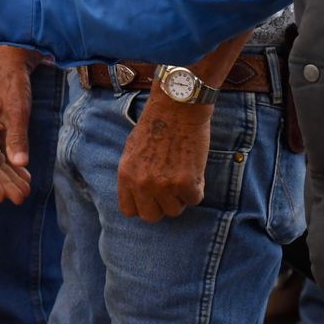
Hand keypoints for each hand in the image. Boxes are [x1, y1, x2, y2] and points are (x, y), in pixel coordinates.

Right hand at [0, 47, 35, 204]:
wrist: (12, 61)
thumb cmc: (12, 83)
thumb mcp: (17, 110)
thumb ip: (17, 137)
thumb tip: (20, 164)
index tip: (2, 198)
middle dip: (4, 183)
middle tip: (20, 198)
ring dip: (9, 175)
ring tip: (24, 190)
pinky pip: (2, 150)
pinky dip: (13, 162)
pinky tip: (23, 172)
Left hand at [117, 90, 210, 222]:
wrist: (177, 107)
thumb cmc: (157, 123)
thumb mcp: (133, 150)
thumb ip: (135, 174)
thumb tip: (140, 194)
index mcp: (126, 175)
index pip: (129, 210)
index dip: (143, 205)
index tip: (153, 198)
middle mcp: (142, 183)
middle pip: (151, 216)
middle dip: (162, 205)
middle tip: (171, 188)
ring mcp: (163, 185)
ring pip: (175, 210)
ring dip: (181, 196)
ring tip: (183, 173)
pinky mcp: (185, 183)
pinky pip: (194, 200)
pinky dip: (197, 188)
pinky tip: (194, 169)